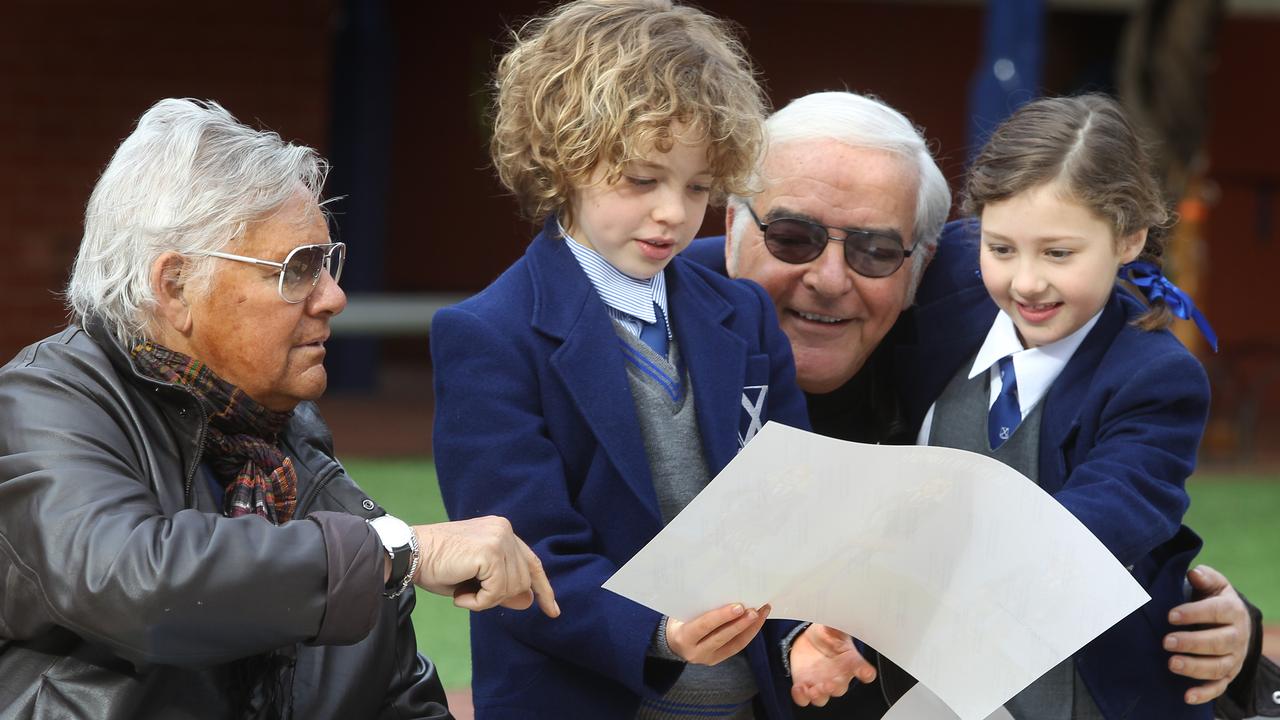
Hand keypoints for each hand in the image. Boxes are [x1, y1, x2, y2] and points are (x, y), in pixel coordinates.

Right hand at [412, 516, 558, 617]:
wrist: (408, 554)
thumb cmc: (435, 566)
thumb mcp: (474, 580)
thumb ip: (502, 586)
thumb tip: (529, 601)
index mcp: (501, 531)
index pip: (532, 562)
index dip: (543, 589)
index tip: (552, 611)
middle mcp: (504, 530)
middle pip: (523, 581)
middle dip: (499, 597)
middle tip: (468, 594)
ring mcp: (499, 539)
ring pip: (511, 588)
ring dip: (485, 600)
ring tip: (460, 592)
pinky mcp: (490, 552)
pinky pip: (496, 592)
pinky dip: (478, 602)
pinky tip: (459, 595)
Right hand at [666, 603, 769, 665]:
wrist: (672, 641)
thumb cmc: (679, 620)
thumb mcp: (682, 611)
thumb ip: (699, 606)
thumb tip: (724, 590)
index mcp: (683, 637)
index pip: (704, 626)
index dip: (722, 616)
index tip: (739, 606)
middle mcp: (695, 652)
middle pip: (722, 637)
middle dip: (740, 623)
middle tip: (755, 610)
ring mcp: (708, 658)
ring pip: (734, 645)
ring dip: (750, 628)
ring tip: (762, 613)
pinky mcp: (718, 659)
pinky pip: (736, 647)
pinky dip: (748, 633)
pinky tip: (757, 622)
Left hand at [789, 624, 876, 706]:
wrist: (810, 640)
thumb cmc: (828, 635)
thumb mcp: (833, 627)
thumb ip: (836, 626)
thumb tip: (838, 617)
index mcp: (850, 662)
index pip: (863, 669)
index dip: (865, 673)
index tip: (866, 673)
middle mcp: (838, 677)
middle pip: (840, 688)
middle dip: (835, 688)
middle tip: (829, 684)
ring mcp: (821, 684)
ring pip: (822, 698)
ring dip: (819, 695)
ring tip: (814, 690)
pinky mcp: (804, 686)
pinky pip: (803, 698)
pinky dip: (801, 696)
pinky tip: (798, 688)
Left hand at [1164, 564, 1248, 703]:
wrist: (1230, 621)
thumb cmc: (1213, 599)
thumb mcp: (1212, 584)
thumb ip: (1205, 578)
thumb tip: (1194, 573)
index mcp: (1233, 611)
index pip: (1217, 612)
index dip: (1195, 614)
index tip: (1170, 615)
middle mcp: (1237, 636)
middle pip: (1218, 642)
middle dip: (1192, 643)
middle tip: (1166, 641)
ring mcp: (1234, 658)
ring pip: (1218, 666)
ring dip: (1195, 667)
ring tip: (1171, 663)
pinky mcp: (1227, 675)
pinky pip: (1218, 687)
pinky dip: (1204, 694)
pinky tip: (1186, 696)